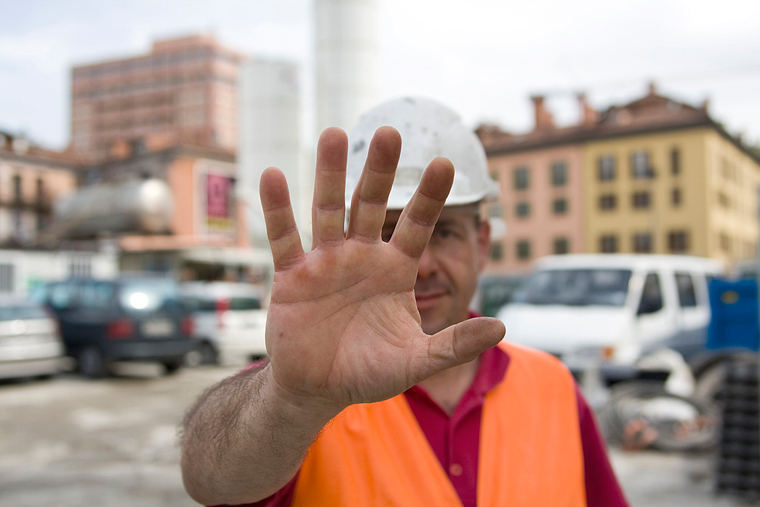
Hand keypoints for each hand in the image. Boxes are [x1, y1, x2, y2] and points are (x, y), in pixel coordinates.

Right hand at [260, 126, 504, 415]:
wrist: (319, 388)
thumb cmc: (369, 372)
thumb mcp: (416, 361)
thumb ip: (454, 344)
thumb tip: (502, 329)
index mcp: (395, 270)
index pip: (417, 225)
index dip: (430, 197)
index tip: (445, 163)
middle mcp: (361, 256)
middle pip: (372, 205)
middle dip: (380, 171)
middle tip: (390, 132)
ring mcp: (325, 262)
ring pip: (328, 210)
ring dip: (330, 174)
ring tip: (334, 133)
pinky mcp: (292, 275)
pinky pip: (285, 238)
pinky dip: (278, 209)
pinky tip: (273, 176)